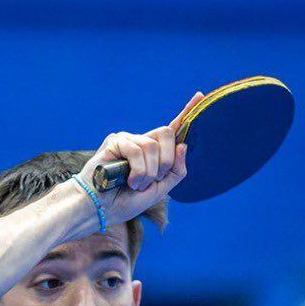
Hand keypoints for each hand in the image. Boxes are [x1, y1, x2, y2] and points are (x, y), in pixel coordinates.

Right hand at [77, 91, 203, 225]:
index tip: (200, 95)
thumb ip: (176, 171)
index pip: (173, 130)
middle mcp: (142, 142)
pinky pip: (137, 150)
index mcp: (155, 152)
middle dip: (166, 161)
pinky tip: (128, 180)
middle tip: (154, 179)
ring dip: (149, 172)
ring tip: (135, 184)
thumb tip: (184, 145)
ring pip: (153, 146)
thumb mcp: (161, 189)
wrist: (104, 209)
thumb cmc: (127, 200)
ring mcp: (129, 139)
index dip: (186, 113)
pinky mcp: (115, 141)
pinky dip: (138, 171)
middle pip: (167, 133)